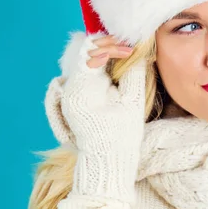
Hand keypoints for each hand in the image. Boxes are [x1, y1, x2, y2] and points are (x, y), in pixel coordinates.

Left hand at [58, 32, 145, 200]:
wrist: (107, 162)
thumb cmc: (122, 136)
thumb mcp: (134, 102)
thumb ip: (135, 73)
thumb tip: (139, 51)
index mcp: (80, 90)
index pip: (91, 52)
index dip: (113, 46)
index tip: (131, 51)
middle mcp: (69, 89)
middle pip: (84, 53)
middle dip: (108, 47)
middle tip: (129, 50)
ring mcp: (68, 93)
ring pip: (84, 60)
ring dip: (104, 54)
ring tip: (124, 55)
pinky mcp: (73, 97)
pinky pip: (84, 72)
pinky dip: (99, 65)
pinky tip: (112, 66)